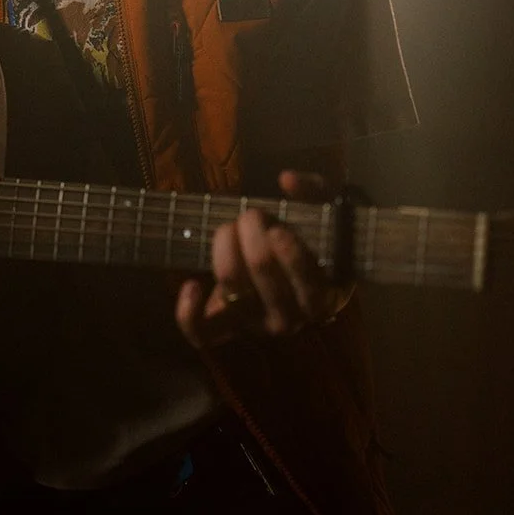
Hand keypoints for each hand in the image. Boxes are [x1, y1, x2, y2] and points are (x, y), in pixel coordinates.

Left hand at [175, 170, 350, 348]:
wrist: (287, 262)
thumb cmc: (309, 236)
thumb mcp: (322, 209)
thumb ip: (314, 190)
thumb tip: (288, 180)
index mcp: (323, 297)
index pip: (312, 292)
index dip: (293, 261)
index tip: (279, 230)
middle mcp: (291, 318)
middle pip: (265, 281)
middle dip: (253, 239)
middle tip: (253, 215)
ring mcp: (256, 323)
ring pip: (234, 297)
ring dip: (226, 255)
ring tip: (229, 227)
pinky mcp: (227, 326)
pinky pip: (204, 334)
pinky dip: (190, 314)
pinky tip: (192, 284)